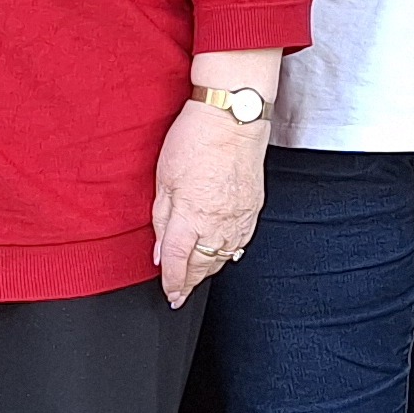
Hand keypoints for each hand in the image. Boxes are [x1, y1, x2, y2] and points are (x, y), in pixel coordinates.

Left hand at [153, 103, 268, 307]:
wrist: (233, 119)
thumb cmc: (195, 139)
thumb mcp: (163, 179)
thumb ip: (161, 219)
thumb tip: (160, 251)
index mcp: (189, 216)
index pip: (178, 262)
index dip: (172, 282)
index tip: (169, 294)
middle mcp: (217, 223)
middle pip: (201, 266)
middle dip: (188, 282)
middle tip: (179, 293)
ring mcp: (239, 218)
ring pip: (223, 258)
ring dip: (207, 270)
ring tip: (196, 277)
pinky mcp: (253, 210)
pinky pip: (240, 242)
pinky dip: (228, 253)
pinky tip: (221, 254)